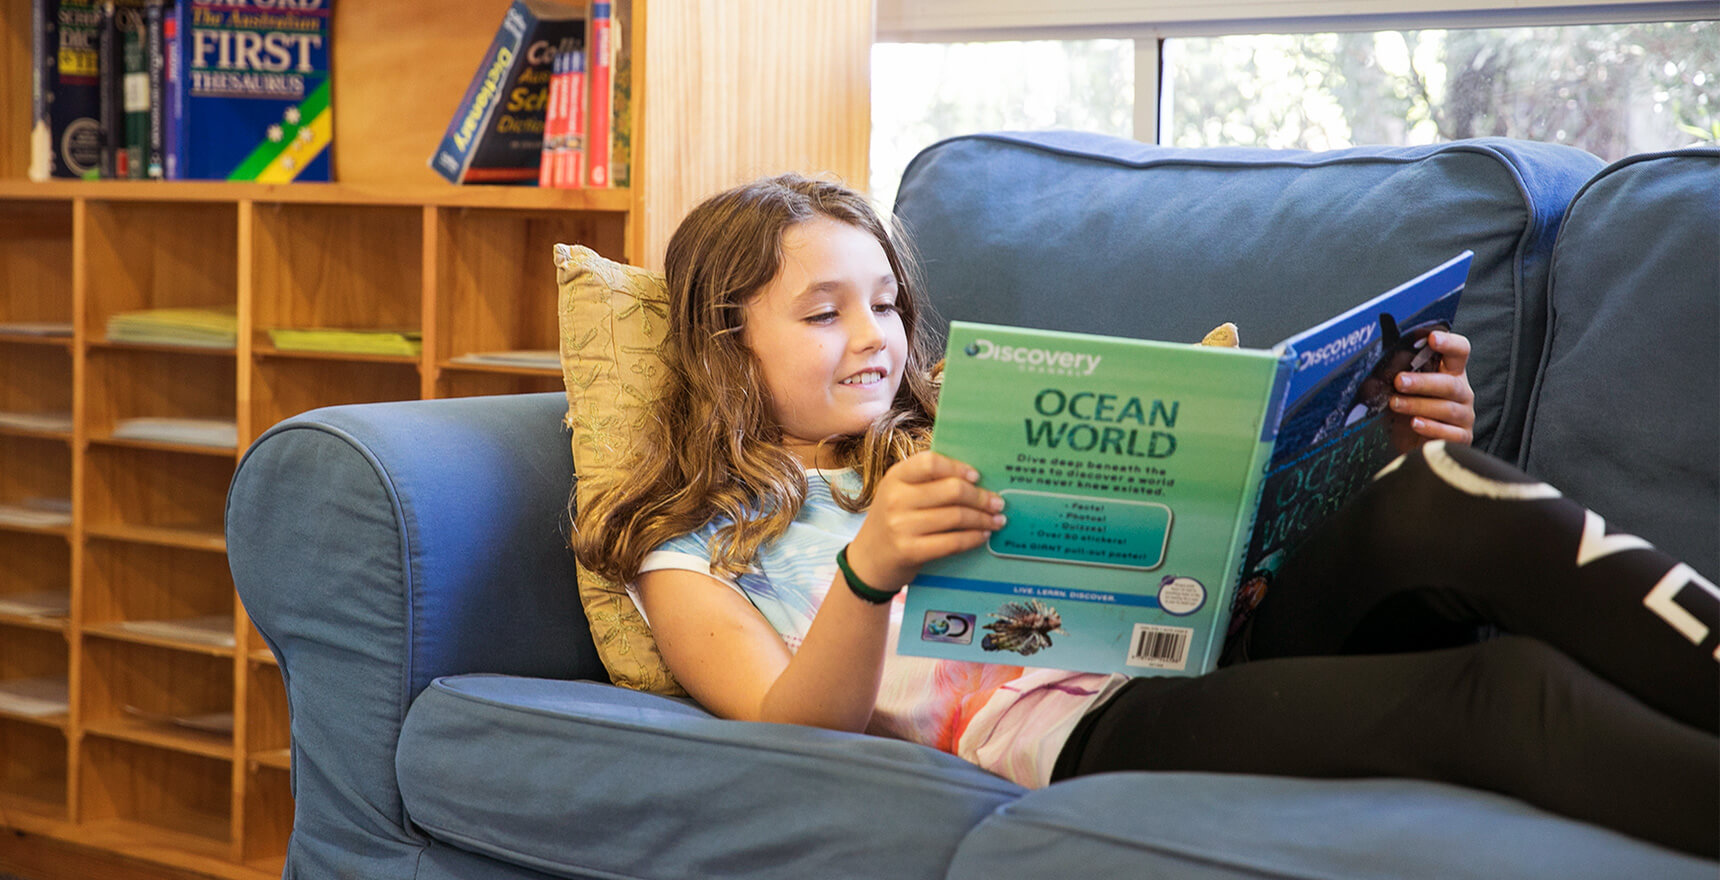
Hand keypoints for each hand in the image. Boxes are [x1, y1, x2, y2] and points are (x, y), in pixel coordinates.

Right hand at [843, 451, 1005, 593]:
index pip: (931, 462)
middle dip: (981, 497)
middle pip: (951, 490)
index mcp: (895, 477)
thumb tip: (973, 479)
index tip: (977, 477)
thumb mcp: (899, 494)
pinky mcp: (909, 551)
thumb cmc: (892, 522)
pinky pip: (952, 542)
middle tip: (997, 502)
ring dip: (983, 519)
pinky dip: (973, 538)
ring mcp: (901, 526)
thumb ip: (926, 483)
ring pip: (956, 516)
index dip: (958, 468)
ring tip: (997, 520)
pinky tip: (983, 535)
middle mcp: (895, 498)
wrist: (868, 560)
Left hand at [1390, 330, 1474, 445]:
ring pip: (1447, 408)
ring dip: (1419, 405)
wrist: (1409, 447)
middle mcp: (1461, 391)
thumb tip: (1373, 377)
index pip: (1459, 351)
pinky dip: (1432, 428)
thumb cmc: (1405, 413)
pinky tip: (1415, 424)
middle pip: (1450, 383)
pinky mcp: (1461, 438)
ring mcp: (1464, 415)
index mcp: (1450, 372)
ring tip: (1395, 404)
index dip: (1449, 343)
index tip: (1432, 338)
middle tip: (1399, 381)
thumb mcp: (1395, 392)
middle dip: (1423, 382)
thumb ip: (1389, 378)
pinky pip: (1451, 433)